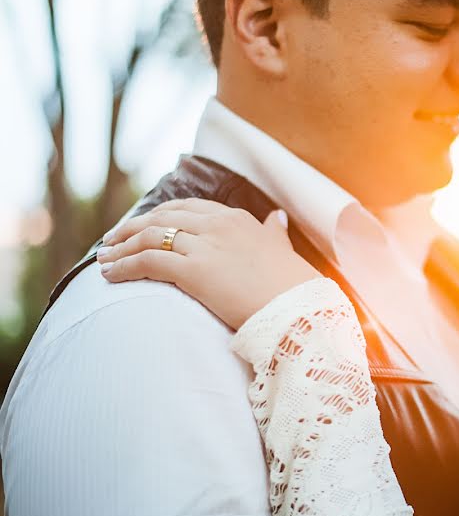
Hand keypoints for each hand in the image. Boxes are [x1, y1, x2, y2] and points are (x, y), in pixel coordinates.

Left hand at [98, 198, 320, 329]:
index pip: (187, 208)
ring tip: (103, 258)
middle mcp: (218, 225)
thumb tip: (277, 217)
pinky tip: (110, 274)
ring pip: (150, 237)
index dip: (160, 215)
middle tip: (112, 239)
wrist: (298, 308)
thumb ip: (274, 231)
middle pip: (162, 218)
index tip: (142, 225)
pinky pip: (148, 262)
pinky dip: (124, 266)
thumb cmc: (292, 284)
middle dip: (132, 227)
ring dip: (121, 247)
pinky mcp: (194, 270)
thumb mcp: (282, 249)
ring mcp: (205, 246)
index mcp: (236, 219)